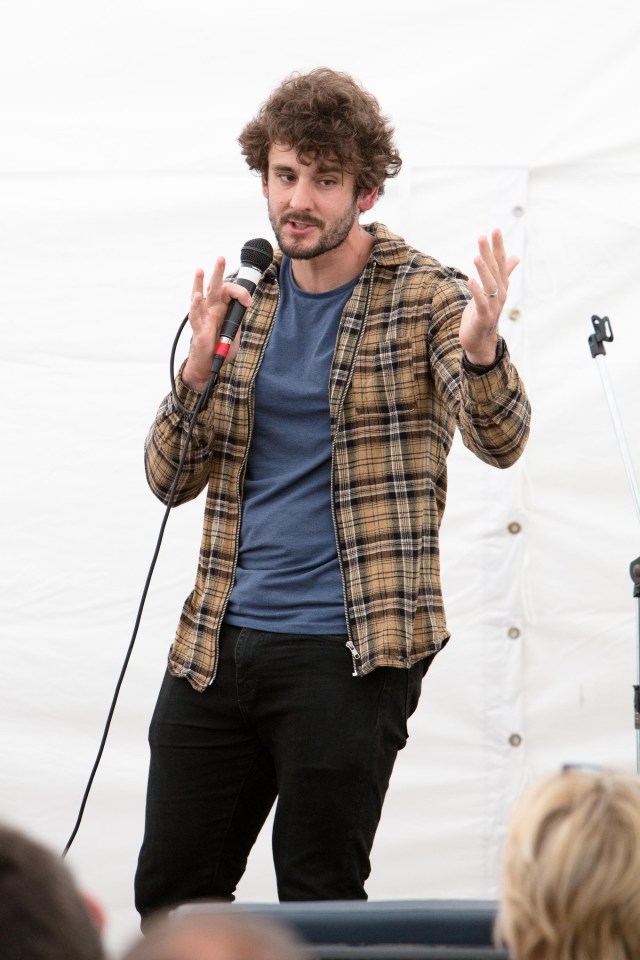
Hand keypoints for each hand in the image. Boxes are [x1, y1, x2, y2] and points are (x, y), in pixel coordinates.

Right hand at [182, 257, 252, 390]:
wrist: (210, 365)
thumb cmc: (221, 348)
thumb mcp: (236, 333)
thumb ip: (239, 320)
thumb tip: (244, 306)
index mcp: (223, 309)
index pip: (231, 292)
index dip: (241, 293)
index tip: (249, 302)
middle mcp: (212, 310)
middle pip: (215, 287)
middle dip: (218, 272)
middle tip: (221, 258)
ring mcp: (204, 318)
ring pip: (202, 297)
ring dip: (200, 283)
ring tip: (199, 270)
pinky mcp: (198, 329)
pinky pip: (196, 316)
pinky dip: (196, 306)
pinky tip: (196, 296)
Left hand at [458, 228, 518, 365]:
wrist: (481, 341)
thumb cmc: (484, 313)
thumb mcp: (492, 290)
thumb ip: (503, 273)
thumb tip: (515, 257)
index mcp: (501, 286)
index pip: (500, 262)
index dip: (498, 246)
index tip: (495, 230)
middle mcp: (500, 293)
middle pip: (495, 270)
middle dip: (489, 253)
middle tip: (484, 236)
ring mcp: (493, 305)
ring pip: (490, 284)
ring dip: (484, 270)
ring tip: (477, 256)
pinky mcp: (483, 316)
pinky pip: (480, 302)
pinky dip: (476, 291)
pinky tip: (470, 280)